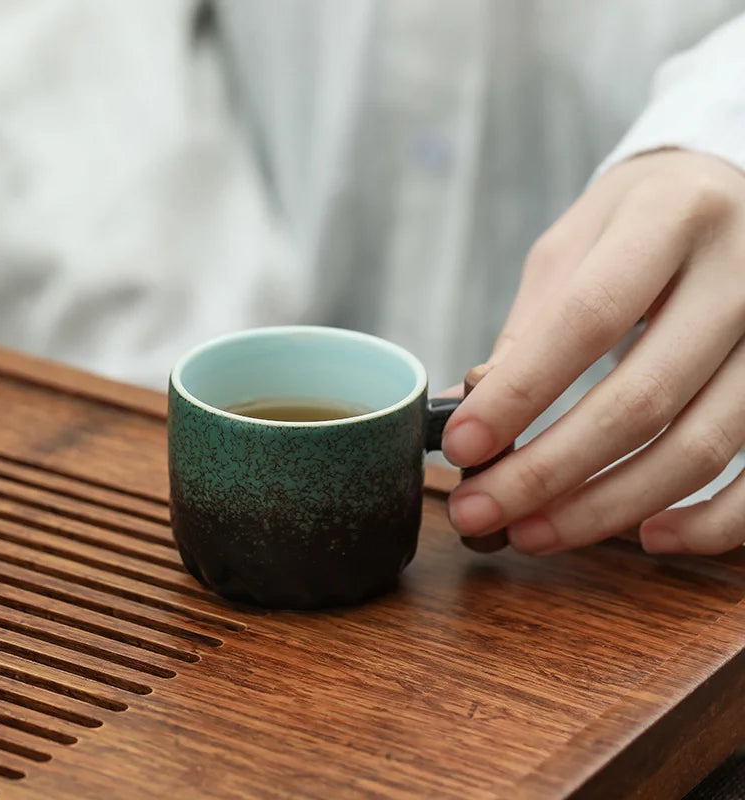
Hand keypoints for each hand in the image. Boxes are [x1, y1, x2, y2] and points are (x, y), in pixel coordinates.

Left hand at [443, 150, 744, 555]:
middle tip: (480, 510)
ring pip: (700, 448)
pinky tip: (647, 536)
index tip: (461, 446)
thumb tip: (467, 411)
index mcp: (670, 218)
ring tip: (532, 533)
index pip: (588, 318)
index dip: (520, 393)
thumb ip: (530, 328)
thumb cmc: (636, 224)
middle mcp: (741, 273)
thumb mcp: (573, 248)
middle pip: (642, 398)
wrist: (728, 194)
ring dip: (607, 507)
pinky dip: (711, 523)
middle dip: (548, 471)